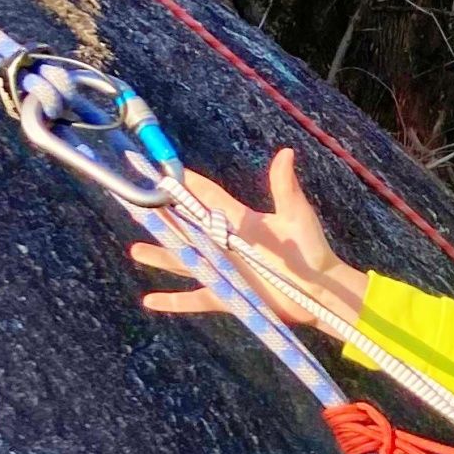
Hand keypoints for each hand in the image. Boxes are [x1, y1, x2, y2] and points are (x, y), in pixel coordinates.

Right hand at [131, 148, 367, 327]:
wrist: (321, 291)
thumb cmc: (312, 250)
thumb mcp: (297, 216)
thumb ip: (285, 187)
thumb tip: (286, 153)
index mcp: (239, 220)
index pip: (205, 196)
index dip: (183, 182)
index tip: (157, 170)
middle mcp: (226, 244)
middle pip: (186, 228)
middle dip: (160, 217)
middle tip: (133, 205)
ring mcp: (225, 270)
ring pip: (185, 261)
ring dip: (161, 256)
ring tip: (136, 249)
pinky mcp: (229, 295)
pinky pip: (196, 297)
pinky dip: (174, 301)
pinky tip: (149, 301)